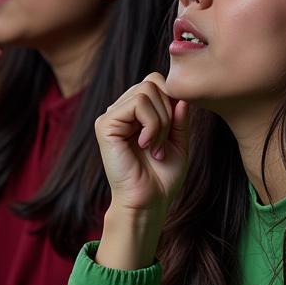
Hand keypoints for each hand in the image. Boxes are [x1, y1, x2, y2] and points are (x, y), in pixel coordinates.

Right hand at [94, 74, 189, 215]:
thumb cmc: (162, 177)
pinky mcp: (105, 124)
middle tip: (163, 143)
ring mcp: (112, 116)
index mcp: (137, 112)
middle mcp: (121, 110)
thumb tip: (180, 93)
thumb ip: (180, 115)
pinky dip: (151, 124)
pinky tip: (145, 144)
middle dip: (168, 111)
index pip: (157, 82)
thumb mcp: (179, 140)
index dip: (172, 101)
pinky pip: (138, 104)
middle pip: (153, 82)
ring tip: (155, 147)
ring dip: (160, 121)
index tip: (174, 131)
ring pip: (147, 91)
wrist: (149, 201)